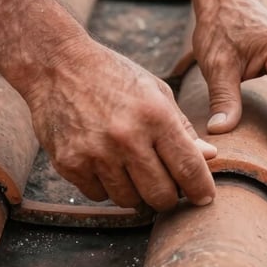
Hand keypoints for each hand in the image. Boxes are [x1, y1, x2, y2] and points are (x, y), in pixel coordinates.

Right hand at [25, 37, 216, 210]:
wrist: (56, 64)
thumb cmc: (113, 76)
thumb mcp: (155, 92)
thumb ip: (182, 128)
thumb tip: (209, 157)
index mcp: (155, 115)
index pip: (188, 167)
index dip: (201, 190)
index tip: (204, 198)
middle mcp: (127, 137)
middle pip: (160, 195)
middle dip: (168, 197)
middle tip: (166, 187)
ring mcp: (96, 153)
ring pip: (129, 201)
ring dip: (135, 193)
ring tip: (131, 169)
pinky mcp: (70, 163)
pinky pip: (98, 195)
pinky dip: (106, 187)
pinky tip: (104, 164)